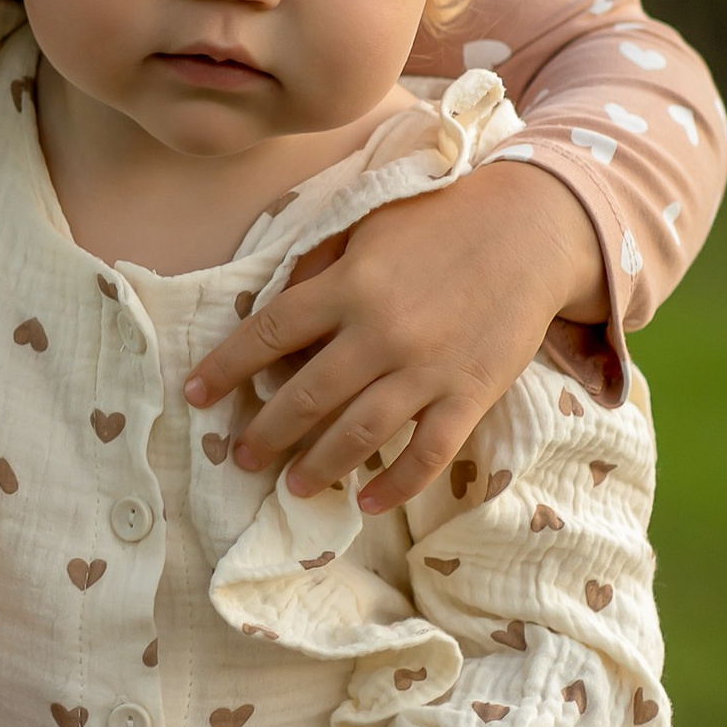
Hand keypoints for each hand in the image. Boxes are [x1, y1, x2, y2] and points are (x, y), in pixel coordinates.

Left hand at [182, 163, 604, 514]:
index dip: (225, 367)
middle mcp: (380, 332)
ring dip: (318, 467)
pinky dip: (395, 485)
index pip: (268, 333)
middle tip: (242, 457)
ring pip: (358, 435)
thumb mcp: (369, 226)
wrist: (532, 229)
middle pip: (306, 397)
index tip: (195, 394)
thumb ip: (319, 265)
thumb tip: (273, 306)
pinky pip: (426, 454)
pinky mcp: (469, 394)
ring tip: (293, 487)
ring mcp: (426, 369)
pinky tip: (368, 503)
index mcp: (349, 286)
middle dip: (266, 433)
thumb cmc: (442, 223)